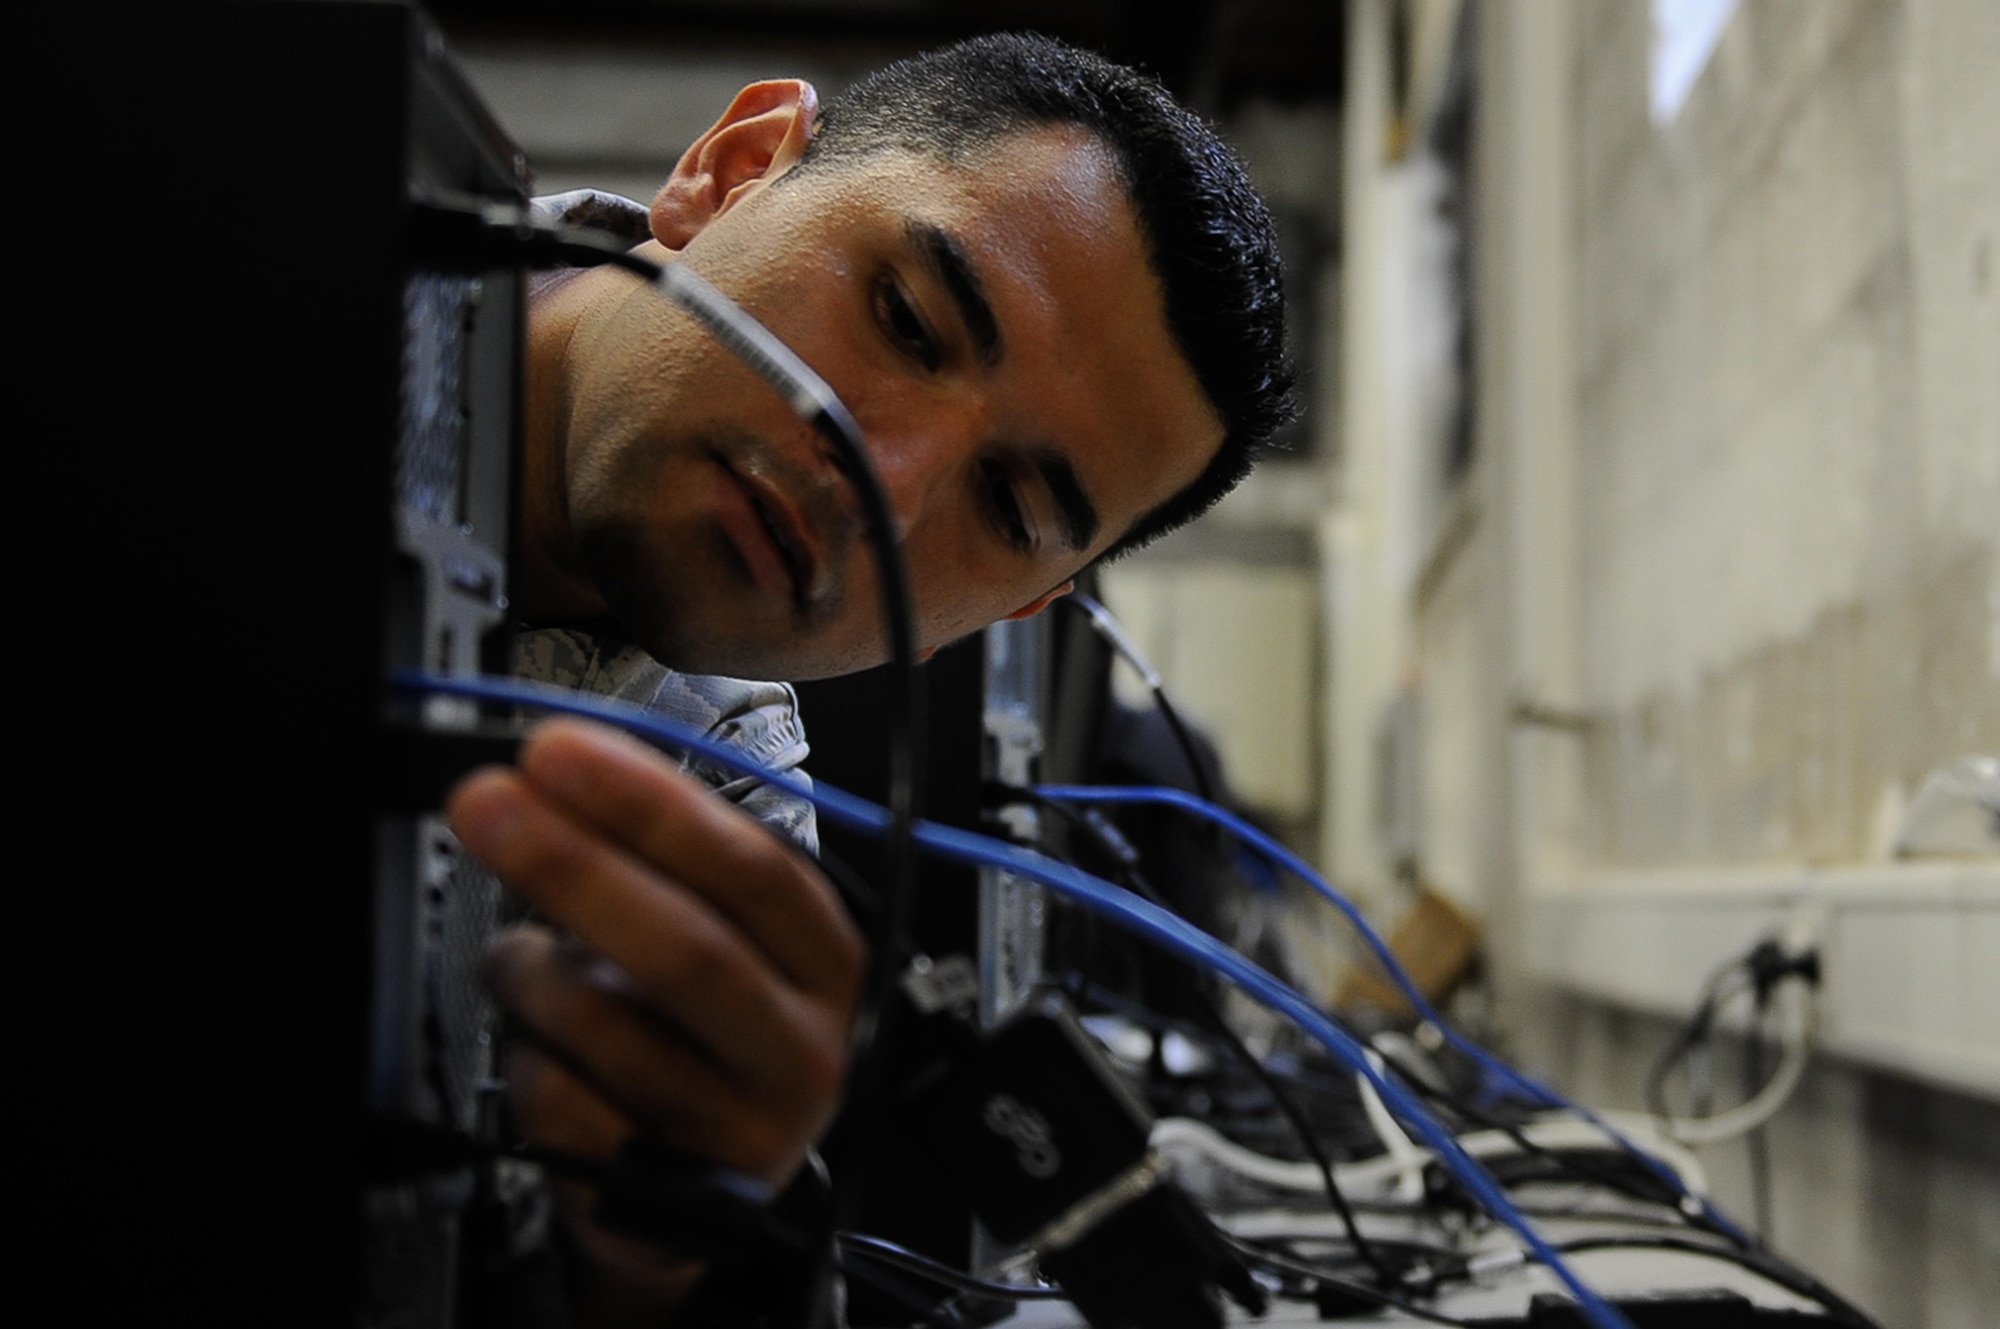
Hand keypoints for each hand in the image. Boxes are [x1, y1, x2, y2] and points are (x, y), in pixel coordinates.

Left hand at [447, 717, 864, 1318]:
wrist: (709, 1194)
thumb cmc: (708, 1035)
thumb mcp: (732, 940)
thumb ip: (673, 862)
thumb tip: (566, 769)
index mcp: (828, 965)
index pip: (753, 872)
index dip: (652, 807)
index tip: (561, 754)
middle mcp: (803, 1051)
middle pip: (688, 951)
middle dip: (574, 865)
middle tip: (488, 805)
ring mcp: (743, 1133)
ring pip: (613, 1032)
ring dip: (533, 975)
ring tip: (512, 955)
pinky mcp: (672, 1201)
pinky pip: (566, 1110)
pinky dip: (529, 1062)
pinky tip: (538, 1045)